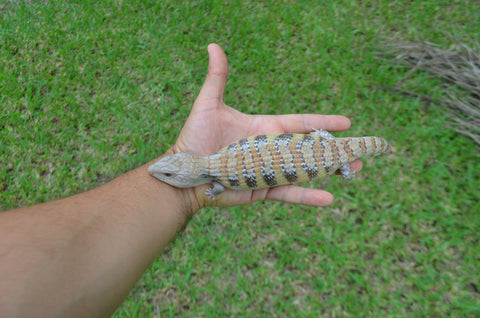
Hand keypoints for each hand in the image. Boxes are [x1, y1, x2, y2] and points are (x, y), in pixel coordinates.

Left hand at [171, 44, 361, 208]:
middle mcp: (271, 150)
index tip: (346, 123)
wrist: (185, 174)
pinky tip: (329, 197)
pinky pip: (289, 192)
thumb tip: (214, 46)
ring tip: (354, 170)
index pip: (301, 123)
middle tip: (359, 152)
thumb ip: (217, 78)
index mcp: (265, 128)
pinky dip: (308, 196)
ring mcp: (269, 170)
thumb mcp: (209, 105)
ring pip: (306, 170)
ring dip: (330, 171)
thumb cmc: (195, 138)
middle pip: (310, 148)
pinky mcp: (263, 189)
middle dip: (335, 149)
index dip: (323, 122)